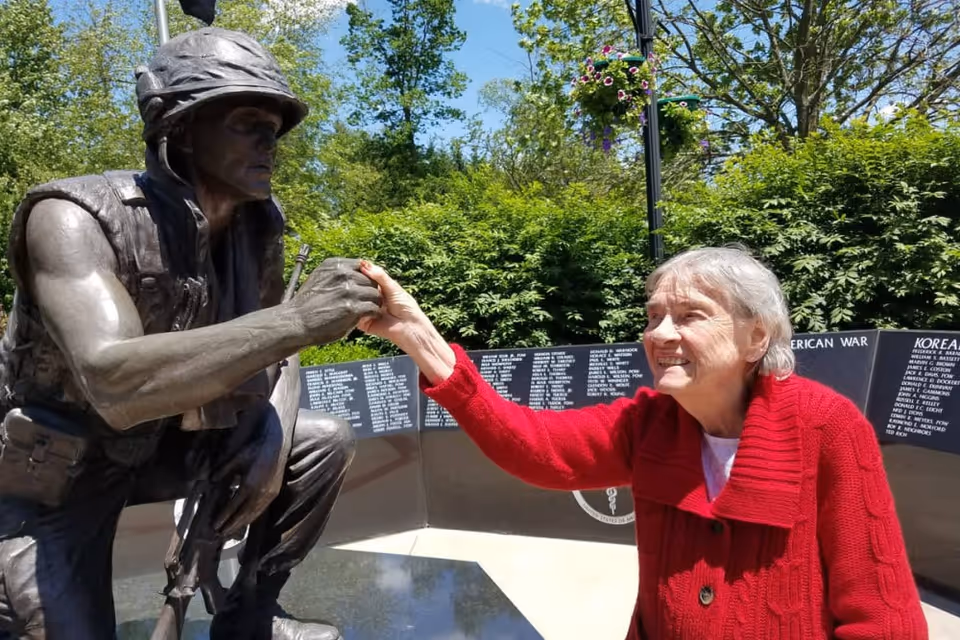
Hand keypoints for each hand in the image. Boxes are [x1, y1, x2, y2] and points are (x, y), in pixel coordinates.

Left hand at [212, 408, 286, 537]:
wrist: (278, 445)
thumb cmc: (256, 449)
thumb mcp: (237, 457)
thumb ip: (223, 469)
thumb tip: (211, 480)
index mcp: (249, 484)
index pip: (234, 506)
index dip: (224, 516)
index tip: (214, 525)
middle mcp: (260, 492)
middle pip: (243, 514)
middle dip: (231, 525)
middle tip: (219, 534)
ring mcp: (268, 494)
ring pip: (253, 514)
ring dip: (241, 524)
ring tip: (230, 532)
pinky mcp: (274, 493)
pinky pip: (261, 510)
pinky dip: (252, 518)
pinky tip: (246, 522)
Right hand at [291, 257, 381, 344]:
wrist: (296, 322)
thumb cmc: (307, 303)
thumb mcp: (319, 277)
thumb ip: (337, 272)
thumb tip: (358, 267)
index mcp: (335, 265)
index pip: (363, 266)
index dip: (365, 278)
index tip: (362, 288)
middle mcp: (343, 274)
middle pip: (371, 280)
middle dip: (370, 291)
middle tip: (365, 302)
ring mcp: (348, 291)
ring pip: (375, 294)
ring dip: (373, 303)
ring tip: (366, 311)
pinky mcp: (352, 308)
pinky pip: (373, 308)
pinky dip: (372, 314)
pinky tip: (365, 318)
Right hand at [357, 261, 455, 384]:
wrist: (409, 328)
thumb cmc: (406, 307)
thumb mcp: (393, 287)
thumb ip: (379, 276)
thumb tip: (364, 264)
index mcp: (379, 289)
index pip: (365, 278)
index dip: (360, 272)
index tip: (353, 265)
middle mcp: (371, 298)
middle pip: (358, 288)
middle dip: (356, 284)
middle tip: (353, 279)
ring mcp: (366, 310)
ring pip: (355, 300)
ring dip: (357, 296)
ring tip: (362, 296)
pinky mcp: (363, 323)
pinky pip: (355, 314)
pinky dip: (357, 309)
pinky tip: (360, 305)